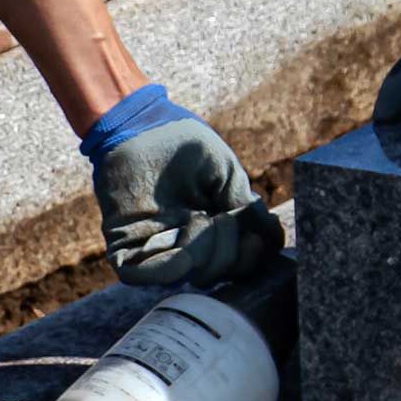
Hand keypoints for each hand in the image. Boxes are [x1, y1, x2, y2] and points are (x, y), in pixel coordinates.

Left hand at [84, 85, 283, 287]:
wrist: (141, 123)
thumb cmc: (183, 143)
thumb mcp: (226, 173)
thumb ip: (248, 208)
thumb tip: (276, 241)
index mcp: (208, 229)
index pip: (235, 264)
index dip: (249, 259)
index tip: (256, 239)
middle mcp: (182, 243)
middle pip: (215, 276)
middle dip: (229, 255)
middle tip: (225, 218)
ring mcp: (154, 246)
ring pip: (187, 277)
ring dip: (205, 254)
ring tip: (203, 219)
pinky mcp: (124, 245)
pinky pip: (144, 275)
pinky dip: (169, 267)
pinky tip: (184, 238)